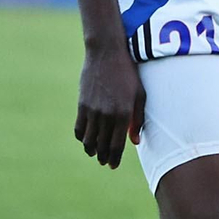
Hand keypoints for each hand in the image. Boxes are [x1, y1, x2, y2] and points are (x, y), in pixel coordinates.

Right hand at [75, 44, 145, 168]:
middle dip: (103, 157)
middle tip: (105, 162)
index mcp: (124, 113)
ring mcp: (92, 110)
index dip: (114, 159)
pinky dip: (82, 138)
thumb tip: (135, 141)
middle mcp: (107, 115)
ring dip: (92, 150)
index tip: (113, 165)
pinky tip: (86, 140)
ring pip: (89, 140)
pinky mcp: (81, 105)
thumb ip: (138, 119)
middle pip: (102, 145)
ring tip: (95, 153)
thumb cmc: (128, 73)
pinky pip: (79, 129)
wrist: (107, 54)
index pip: (116, 145)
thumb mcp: (140, 94)